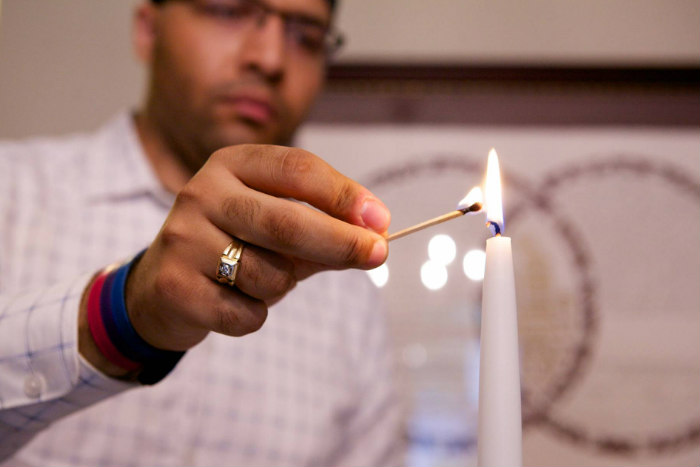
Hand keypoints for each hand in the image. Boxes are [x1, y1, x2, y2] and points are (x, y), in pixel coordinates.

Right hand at [122, 144, 389, 351]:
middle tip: (378, 255)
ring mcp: (184, 239)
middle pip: (287, 221)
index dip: (344, 195)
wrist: (159, 287)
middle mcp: (203, 193)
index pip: (296, 170)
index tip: (381, 221)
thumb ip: (321, 225)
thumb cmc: (232, 247)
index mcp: (231, 165)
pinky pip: (246, 313)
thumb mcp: (271, 224)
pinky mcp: (176, 286)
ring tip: (257, 281)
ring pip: (269, 274)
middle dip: (340, 242)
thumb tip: (376, 237)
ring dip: (282, 287)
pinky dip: (254, 315)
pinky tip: (232, 303)